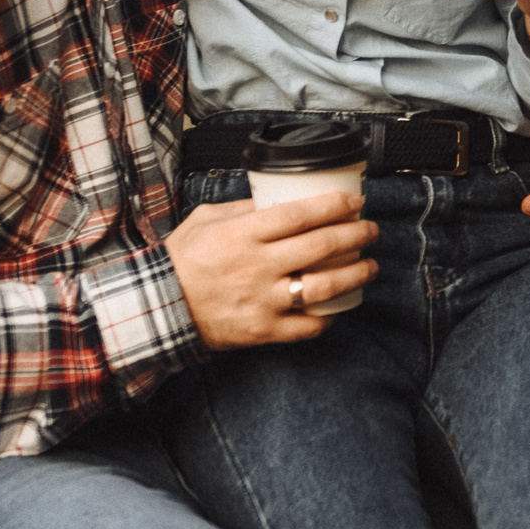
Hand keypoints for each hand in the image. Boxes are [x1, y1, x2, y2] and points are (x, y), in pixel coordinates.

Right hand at [165, 191, 376, 348]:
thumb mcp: (206, 219)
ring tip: (371, 266)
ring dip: (356, 275)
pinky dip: (329, 316)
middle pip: (322, 247)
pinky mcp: (264, 331)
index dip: (335, 206)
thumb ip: (244, 208)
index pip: (301, 215)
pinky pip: (308, 326)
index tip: (356, 203)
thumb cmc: (182, 260)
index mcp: (245, 234)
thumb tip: (277, 197)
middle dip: (356, 236)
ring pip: (324, 287)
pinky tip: (340, 306)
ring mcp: (263, 301)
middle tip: (371, 230)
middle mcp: (258, 266)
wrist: (158, 309)